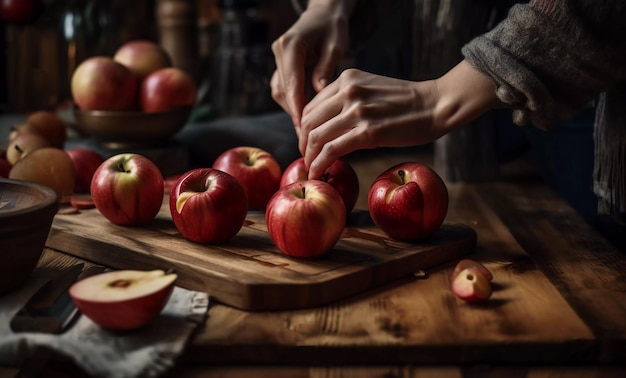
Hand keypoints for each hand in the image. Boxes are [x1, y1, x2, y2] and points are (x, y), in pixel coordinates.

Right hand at [271, 0, 354, 129]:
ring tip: (309, 129)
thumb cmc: (332, 27)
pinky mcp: (281, 66)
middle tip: (308, 135)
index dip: (297, 107)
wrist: (323, 13)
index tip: (304, 128)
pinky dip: (294, 102)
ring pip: (281, 92)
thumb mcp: (335, 45)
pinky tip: (308, 114)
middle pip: (282, 91)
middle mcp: (279, 52)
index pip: (291, 83)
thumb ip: (326, 68)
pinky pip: (284, 88)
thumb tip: (319, 92)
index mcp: (290, 46)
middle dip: (295, 113)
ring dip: (294, 109)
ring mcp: (278, 59)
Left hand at [299, 61, 499, 178]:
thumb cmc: (407, 102)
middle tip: (307, 159)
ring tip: (311, 168)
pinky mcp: (367, 132)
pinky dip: (319, 164)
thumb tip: (326, 125)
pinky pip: (331, 150)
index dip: (304, 128)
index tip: (308, 143)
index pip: (311, 106)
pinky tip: (318, 173)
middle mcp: (347, 91)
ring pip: (316, 137)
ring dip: (309, 157)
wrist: (436, 105)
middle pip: (308, 121)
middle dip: (304, 144)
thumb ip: (347, 100)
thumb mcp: (371, 90)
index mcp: (346, 79)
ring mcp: (356, 111)